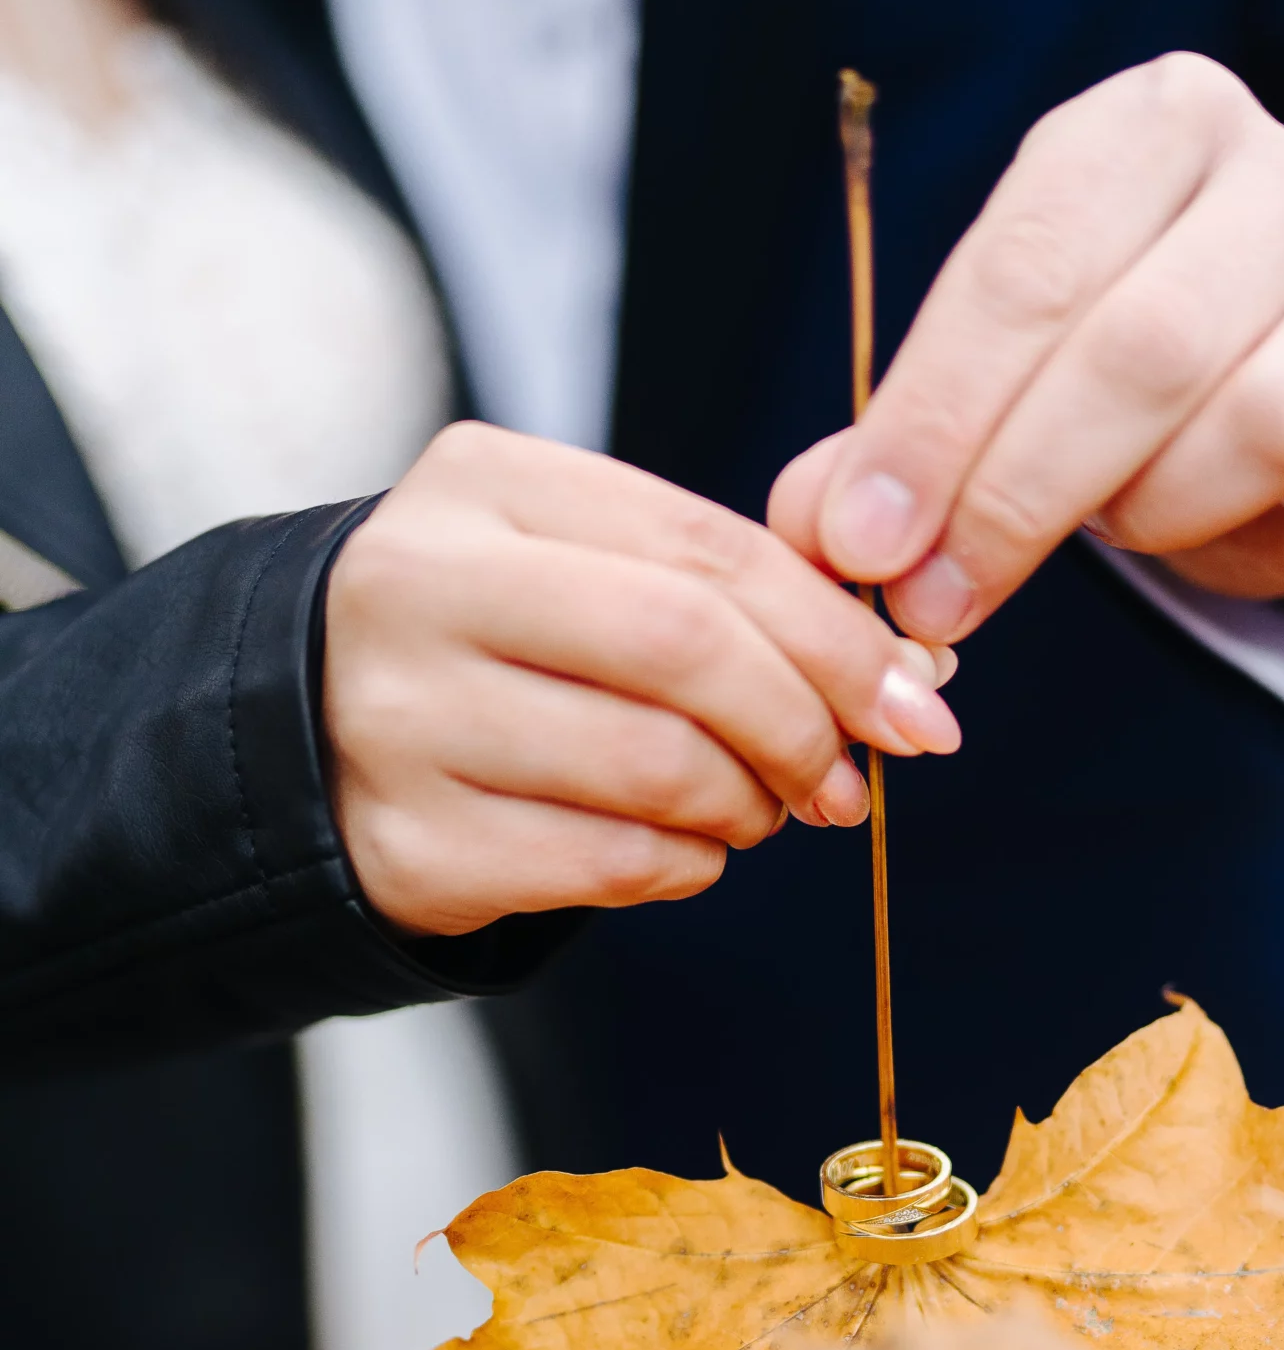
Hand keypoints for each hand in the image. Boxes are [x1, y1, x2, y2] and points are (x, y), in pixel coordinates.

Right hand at [324, 423, 959, 935]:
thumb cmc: (493, 646)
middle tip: (845, 781)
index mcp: (484, 485)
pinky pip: (607, 863)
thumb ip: (721, 586)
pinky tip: (684, 849)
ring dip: (746, 808)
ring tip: (755, 813)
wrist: (302, 739)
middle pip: (685, 651)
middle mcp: (422, 586)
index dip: (837, 636)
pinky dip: (683, 864)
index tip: (916, 703)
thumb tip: (909, 669)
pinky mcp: (408, 842)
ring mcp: (403, 719)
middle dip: (803, 726)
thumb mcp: (578, 565)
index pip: (709, 551)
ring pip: (656, 769)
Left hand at [769, 54, 1283, 631]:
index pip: (1027, 270)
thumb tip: (814, 528)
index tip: (866, 548)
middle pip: (1142, 348)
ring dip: (1163, 513)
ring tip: (1124, 537)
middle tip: (940, 600)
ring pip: (1268, 419)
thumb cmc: (1115, 386)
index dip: (934, 424)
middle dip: (1019, 496)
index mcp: (1155, 127)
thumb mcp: (994, 386)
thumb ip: (898, 446)